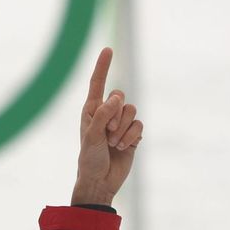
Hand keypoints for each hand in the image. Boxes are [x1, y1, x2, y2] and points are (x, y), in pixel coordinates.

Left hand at [72, 49, 142, 205]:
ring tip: (113, 143)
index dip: (103, 66)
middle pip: (121, 97)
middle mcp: (106, 113)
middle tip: (107, 133)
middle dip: (116, 115)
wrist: (100, 180)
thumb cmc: (89, 158)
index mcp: (91, 110)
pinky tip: (123, 147)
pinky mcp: (133, 134)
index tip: (108, 49)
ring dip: (123, 129)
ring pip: (132, 110)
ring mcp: (121, 123)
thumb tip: (117, 97)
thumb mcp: (91, 136)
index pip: (98, 83)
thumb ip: (103, 115)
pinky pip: (139, 125)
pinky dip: (132, 136)